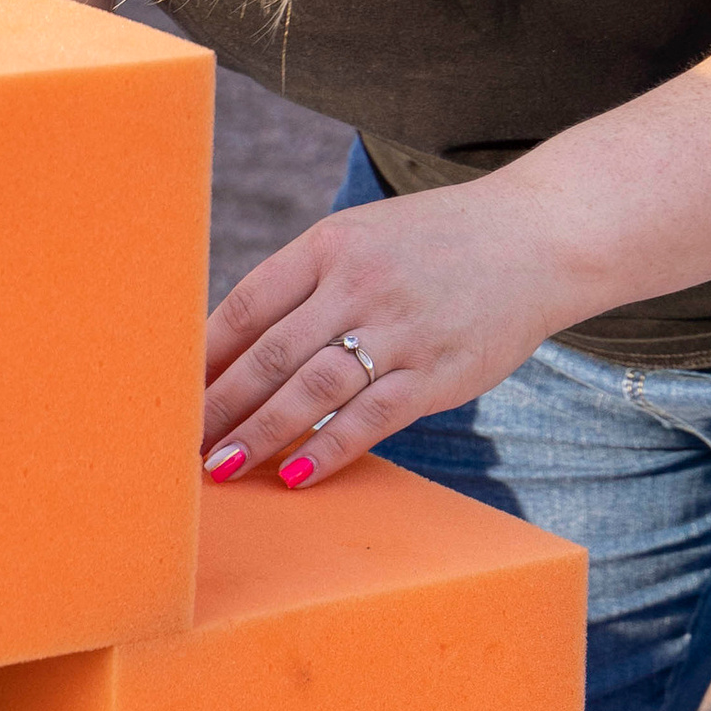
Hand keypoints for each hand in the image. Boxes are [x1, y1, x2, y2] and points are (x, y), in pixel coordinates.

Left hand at [201, 172, 566, 490]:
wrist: (541, 237)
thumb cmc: (438, 243)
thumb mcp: (365, 238)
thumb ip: (308, 283)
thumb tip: (237, 343)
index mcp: (330, 245)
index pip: (248, 304)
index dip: (204, 353)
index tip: (170, 389)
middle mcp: (359, 285)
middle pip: (270, 354)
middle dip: (217, 403)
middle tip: (175, 441)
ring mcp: (399, 330)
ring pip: (311, 390)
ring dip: (259, 433)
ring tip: (219, 465)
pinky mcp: (438, 373)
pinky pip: (371, 418)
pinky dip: (328, 449)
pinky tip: (294, 474)